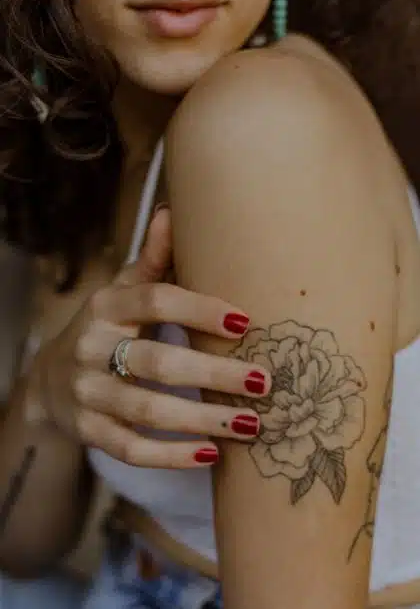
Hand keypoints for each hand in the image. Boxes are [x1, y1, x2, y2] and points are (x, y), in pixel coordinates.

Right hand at [29, 208, 270, 468]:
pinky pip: (129, 449)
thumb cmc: (106, 328)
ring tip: (252, 426)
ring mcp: (88, 393)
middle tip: (264, 384)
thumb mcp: (123, 291)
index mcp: (108, 306)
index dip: (200, 310)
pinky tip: (209, 454)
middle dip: (214, 374)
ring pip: (147, 410)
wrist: (50, 379)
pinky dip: (170, 455)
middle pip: (156, 362)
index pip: (156, 302)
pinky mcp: (88, 430)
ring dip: (202, 419)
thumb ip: (153, 261)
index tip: (246, 324)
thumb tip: (171, 212)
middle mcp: (93, 347)